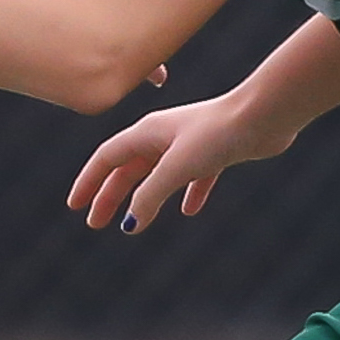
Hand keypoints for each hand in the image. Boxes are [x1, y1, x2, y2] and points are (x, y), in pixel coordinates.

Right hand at [66, 94, 276, 234]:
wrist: (263, 116)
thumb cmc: (217, 134)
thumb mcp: (176, 167)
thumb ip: (150, 195)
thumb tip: (130, 224)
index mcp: (146, 133)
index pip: (106, 159)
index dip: (88, 182)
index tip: (76, 207)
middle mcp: (163, 136)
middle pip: (127, 170)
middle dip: (109, 197)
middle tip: (95, 224)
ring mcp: (189, 144)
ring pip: (156, 175)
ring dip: (142, 199)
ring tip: (133, 223)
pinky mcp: (214, 152)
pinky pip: (192, 177)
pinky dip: (187, 194)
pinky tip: (189, 211)